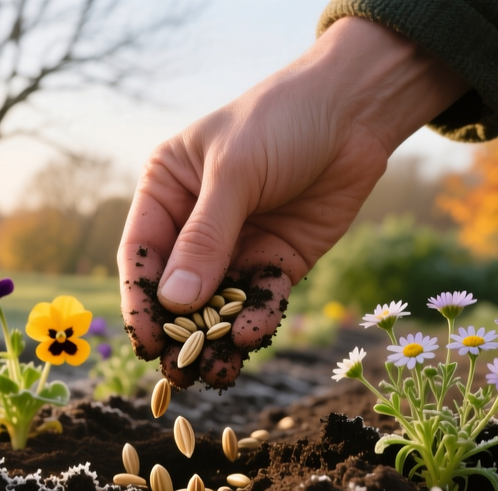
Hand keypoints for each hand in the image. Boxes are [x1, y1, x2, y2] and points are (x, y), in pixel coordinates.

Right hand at [119, 18, 466, 388]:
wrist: (357, 109)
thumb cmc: (281, 119)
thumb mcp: (235, 173)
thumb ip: (205, 238)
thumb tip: (175, 302)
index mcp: (166, 190)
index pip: (142, 254)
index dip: (141, 299)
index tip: (145, 341)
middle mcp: (195, 222)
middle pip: (177, 287)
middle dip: (177, 330)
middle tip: (175, 373)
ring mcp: (238, 244)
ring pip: (218, 302)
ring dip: (216, 337)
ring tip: (214, 374)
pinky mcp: (278, 260)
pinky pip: (260, 298)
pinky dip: (256, 319)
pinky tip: (253, 335)